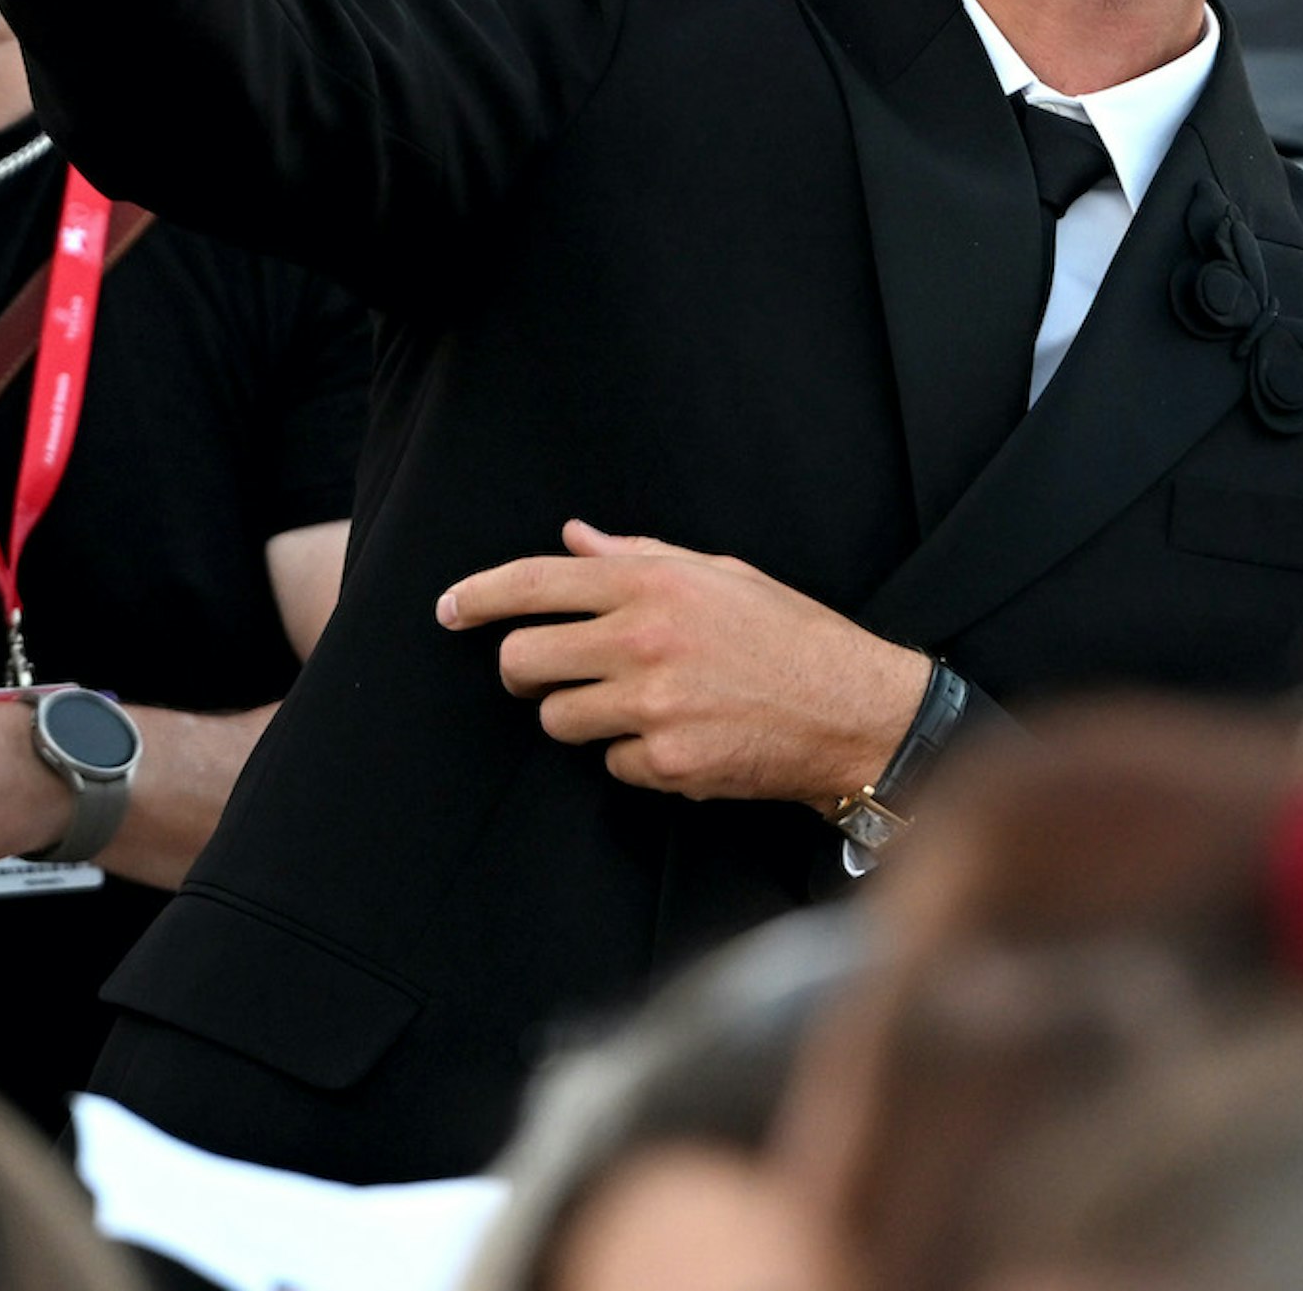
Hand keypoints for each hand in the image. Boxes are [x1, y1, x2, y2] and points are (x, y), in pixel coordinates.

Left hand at [439, 522, 930, 809]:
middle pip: (524, 660)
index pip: (534, 583)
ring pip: (558, 719)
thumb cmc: (790, 634)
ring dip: (583, 716)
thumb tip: (573, 539)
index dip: (478, 597)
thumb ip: (639, 558)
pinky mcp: (666, 761)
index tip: (448, 610)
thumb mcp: (720, 574)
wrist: (853, 709)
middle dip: (525, 670)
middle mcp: (644, 640)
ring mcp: (651, 705)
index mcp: (653, 584)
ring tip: (640, 705)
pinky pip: (612, 764)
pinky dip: (636, 756)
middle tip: (551, 672)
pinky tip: (683, 737)